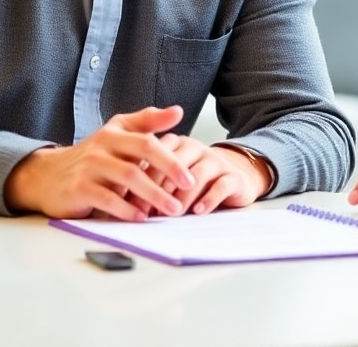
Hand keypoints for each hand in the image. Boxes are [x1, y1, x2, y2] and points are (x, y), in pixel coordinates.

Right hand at [3, 105, 194, 220]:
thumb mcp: (118, 132)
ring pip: (127, 177)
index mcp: (116, 132)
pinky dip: (126, 209)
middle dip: (168, 173)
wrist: (47, 175)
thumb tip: (178, 111)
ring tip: (170, 208)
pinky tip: (141, 217)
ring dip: (152, 195)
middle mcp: (102, 146)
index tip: (190, 175)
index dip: (170, 157)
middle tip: (187, 190)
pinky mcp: (78, 188)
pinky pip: (106, 198)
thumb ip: (148, 122)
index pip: (148, 140)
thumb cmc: (93, 155)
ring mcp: (89, 166)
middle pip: (141, 156)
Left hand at [142, 136, 273, 215]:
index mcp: (177, 144)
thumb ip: (149, 181)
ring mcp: (216, 161)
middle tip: (148, 211)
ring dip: (183, 196)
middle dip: (160, 188)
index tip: (129, 199)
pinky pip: (221, 186)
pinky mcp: (233, 177)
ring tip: (173, 214)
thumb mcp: (169, 176)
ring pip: (198, 175)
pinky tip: (198, 211)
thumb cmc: (192, 181)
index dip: (142, 177)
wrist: (233, 179)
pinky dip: (209, 199)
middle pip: (176, 163)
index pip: (157, 153)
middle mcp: (196, 148)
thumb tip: (123, 201)